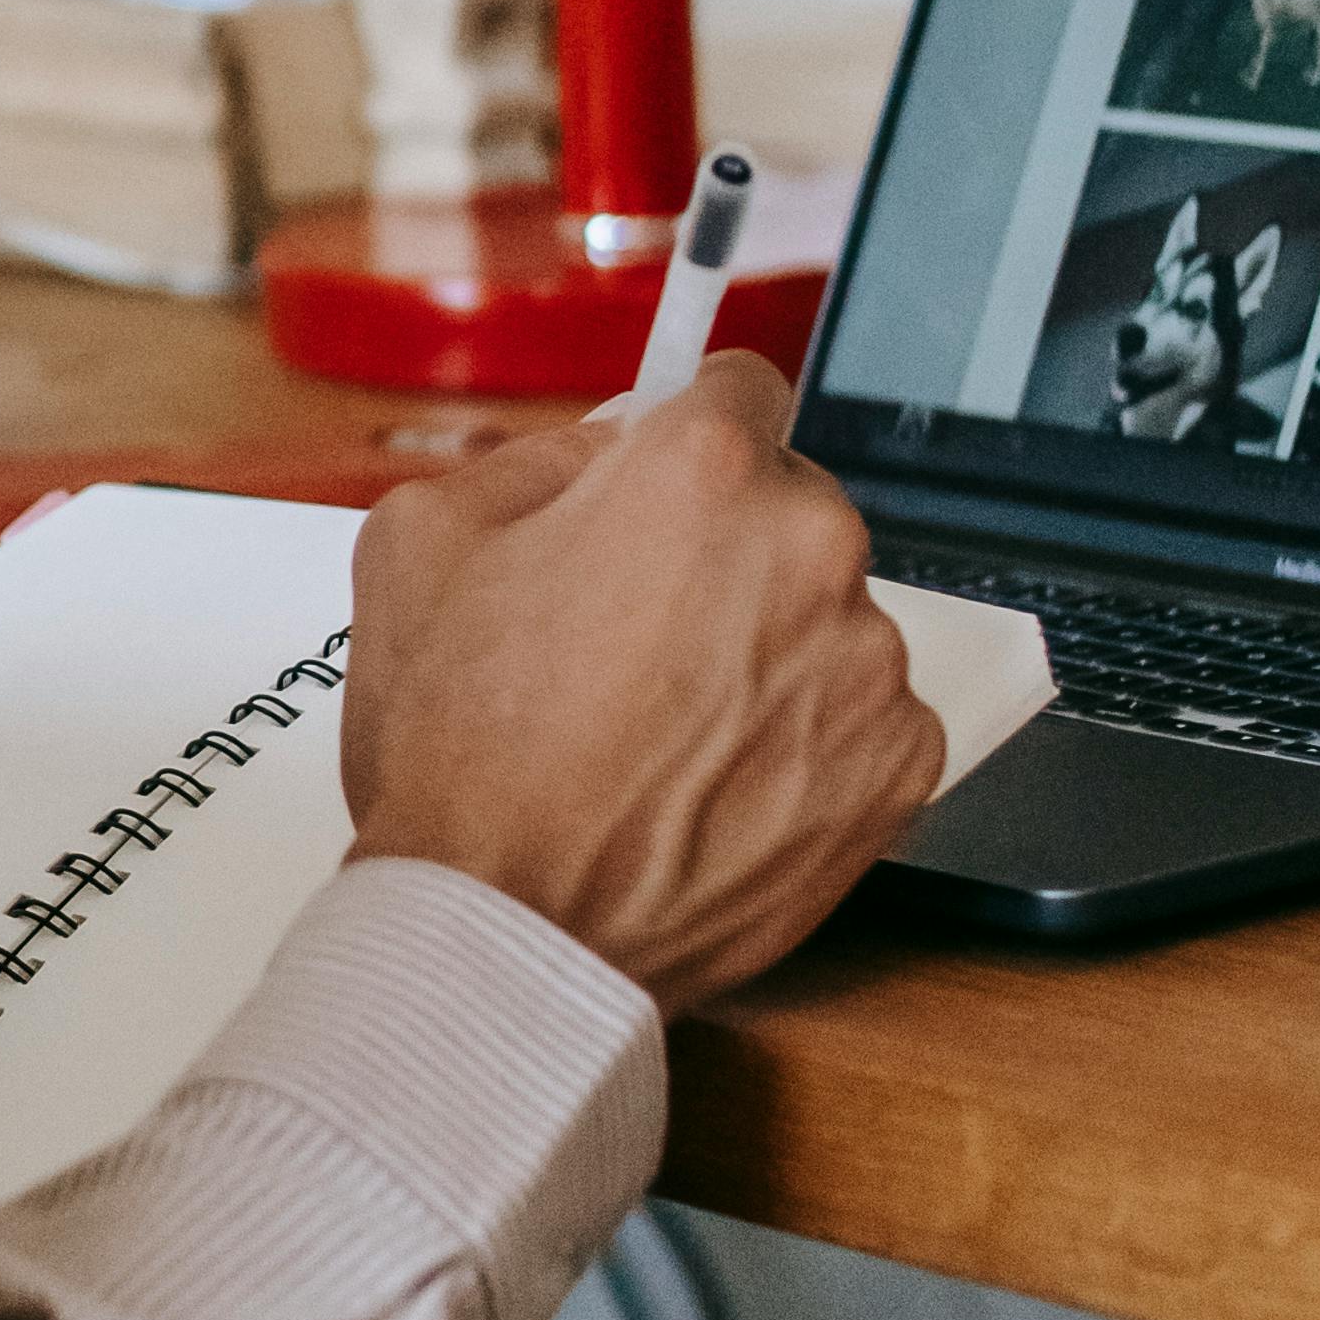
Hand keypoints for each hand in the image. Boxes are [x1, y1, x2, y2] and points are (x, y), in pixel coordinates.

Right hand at [340, 359, 941, 1020]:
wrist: (508, 932)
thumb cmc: (459, 752)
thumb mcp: (419, 543)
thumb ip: (531, 460)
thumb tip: (608, 445)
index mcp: (701, 470)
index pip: (741, 387)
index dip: (689, 433)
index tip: (672, 479)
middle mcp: (809, 547)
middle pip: (789, 506)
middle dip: (725, 550)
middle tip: (636, 633)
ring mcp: (867, 663)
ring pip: (825, 618)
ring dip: (768, 651)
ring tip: (667, 730)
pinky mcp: (900, 768)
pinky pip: (860, 720)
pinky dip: (804, 743)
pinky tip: (716, 783)